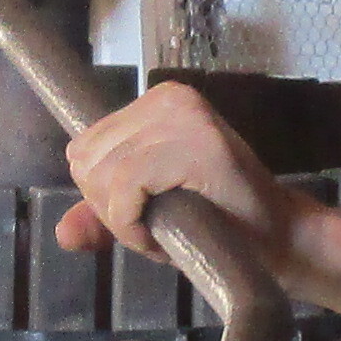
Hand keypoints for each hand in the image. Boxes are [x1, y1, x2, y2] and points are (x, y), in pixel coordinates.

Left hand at [52, 85, 340, 340]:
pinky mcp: (195, 143)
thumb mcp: (148, 216)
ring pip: (103, 175)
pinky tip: (169, 232)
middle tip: (161, 223)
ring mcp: (184, 117)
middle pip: (85, 160)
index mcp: (156, 102)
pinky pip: (125, 187)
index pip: (85, 147)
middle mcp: (168, 98)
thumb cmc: (216, 227)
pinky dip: (134, 224)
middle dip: (111, 208)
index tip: (148, 214)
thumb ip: (104, 216)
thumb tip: (62, 233)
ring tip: (172, 225)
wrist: (279, 242)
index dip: (104, 196)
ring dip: (126, 220)